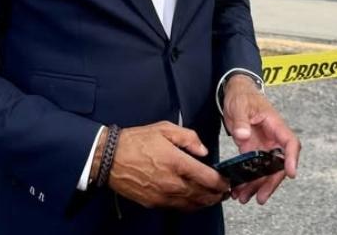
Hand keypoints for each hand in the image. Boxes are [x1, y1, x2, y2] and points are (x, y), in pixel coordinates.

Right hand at [104, 121, 228, 210]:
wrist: (109, 158)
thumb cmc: (135, 141)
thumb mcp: (164, 128)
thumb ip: (189, 138)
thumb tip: (203, 151)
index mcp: (177, 162)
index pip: (208, 178)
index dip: (222, 182)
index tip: (227, 181)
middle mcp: (172, 182)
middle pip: (203, 195)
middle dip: (217, 195)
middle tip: (224, 192)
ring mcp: (163, 195)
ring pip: (192, 204)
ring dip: (205, 202)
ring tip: (213, 198)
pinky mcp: (154, 202)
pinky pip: (178, 207)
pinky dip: (189, 205)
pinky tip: (193, 200)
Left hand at [222, 75, 299, 204]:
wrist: (236, 92)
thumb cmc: (242, 95)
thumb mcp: (239, 104)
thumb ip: (241, 120)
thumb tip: (243, 135)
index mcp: (276, 125)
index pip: (291, 143)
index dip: (292, 159)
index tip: (291, 173)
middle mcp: (273, 138)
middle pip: (278, 164)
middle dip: (271, 183)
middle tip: (261, 197)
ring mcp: (263, 146)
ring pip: (266, 170)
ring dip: (257, 186)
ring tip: (243, 198)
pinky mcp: (253, 150)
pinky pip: (253, 168)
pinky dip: (247, 180)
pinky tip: (238, 190)